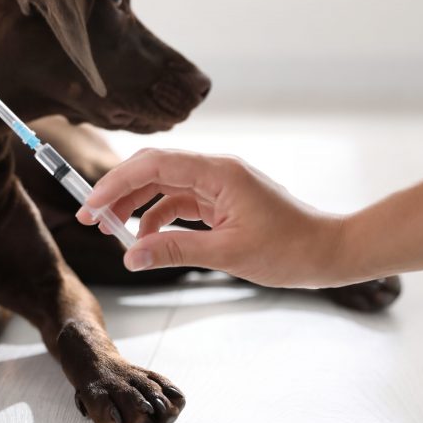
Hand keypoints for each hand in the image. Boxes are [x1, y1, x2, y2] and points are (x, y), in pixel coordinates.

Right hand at [75, 149, 344, 288]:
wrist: (332, 251)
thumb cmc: (291, 250)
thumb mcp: (228, 253)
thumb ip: (175, 250)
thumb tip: (132, 256)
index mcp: (217, 172)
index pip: (152, 165)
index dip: (115, 184)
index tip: (91, 206)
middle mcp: (215, 170)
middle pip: (152, 169)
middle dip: (118, 191)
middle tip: (91, 217)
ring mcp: (219, 185)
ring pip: (163, 186)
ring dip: (136, 206)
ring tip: (113, 232)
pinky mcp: (223, 201)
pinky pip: (180, 202)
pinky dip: (158, 218)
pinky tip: (147, 240)